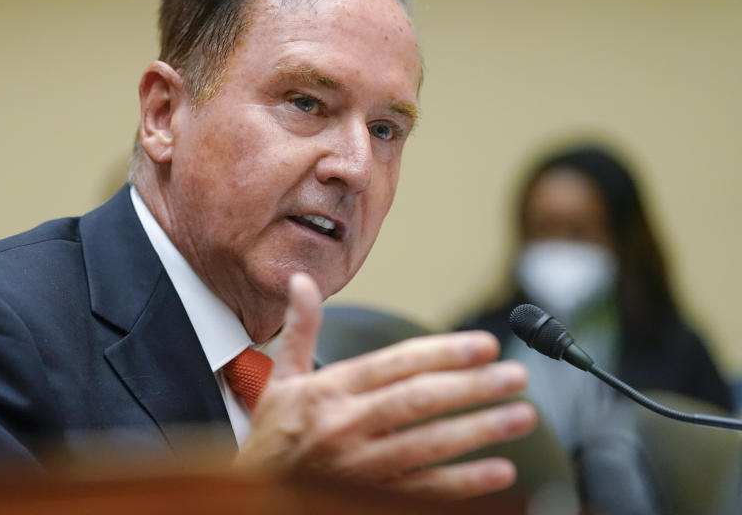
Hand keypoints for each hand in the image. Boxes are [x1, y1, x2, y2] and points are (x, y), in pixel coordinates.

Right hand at [235, 273, 536, 499]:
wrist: (254, 495)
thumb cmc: (273, 435)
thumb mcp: (282, 377)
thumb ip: (300, 328)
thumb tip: (301, 281)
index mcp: (328, 390)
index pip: (394, 365)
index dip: (442, 352)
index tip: (484, 344)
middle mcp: (346, 426)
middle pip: (418, 401)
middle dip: (472, 386)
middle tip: (516, 375)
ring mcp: (360, 467)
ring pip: (428, 445)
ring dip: (479, 429)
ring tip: (521, 415)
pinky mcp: (370, 500)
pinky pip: (424, 491)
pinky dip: (464, 483)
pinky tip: (500, 471)